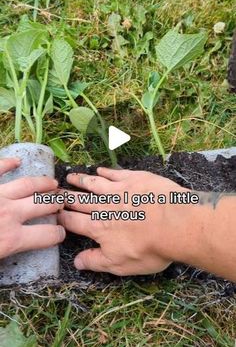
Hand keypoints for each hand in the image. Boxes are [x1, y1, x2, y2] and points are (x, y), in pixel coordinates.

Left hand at [0, 158, 64, 259]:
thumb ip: (7, 254)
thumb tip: (12, 254)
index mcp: (11, 239)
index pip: (46, 235)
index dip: (57, 234)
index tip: (61, 233)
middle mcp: (10, 214)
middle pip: (42, 205)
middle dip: (56, 203)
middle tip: (60, 201)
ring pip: (27, 185)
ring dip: (43, 183)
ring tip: (52, 183)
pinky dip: (8, 163)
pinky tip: (16, 161)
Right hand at [58, 168, 185, 275]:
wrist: (176, 224)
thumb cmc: (150, 249)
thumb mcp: (121, 265)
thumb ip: (96, 261)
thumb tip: (76, 262)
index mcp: (100, 228)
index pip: (75, 222)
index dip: (62, 217)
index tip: (53, 212)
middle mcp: (105, 207)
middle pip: (81, 201)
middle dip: (66, 196)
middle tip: (55, 191)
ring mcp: (119, 190)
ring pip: (94, 184)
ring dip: (81, 180)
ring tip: (70, 177)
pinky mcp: (135, 179)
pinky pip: (115, 173)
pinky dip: (105, 172)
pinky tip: (100, 170)